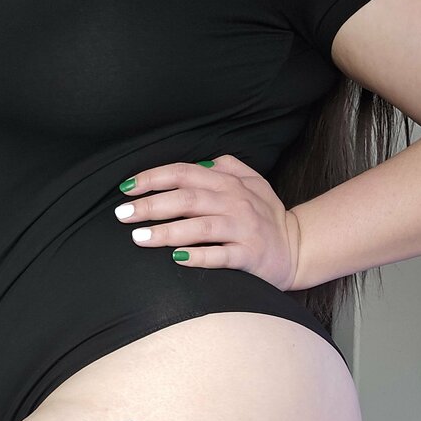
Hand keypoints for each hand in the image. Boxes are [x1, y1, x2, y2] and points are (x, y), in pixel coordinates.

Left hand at [114, 154, 300, 290]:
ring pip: (199, 228)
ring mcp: (243, 229)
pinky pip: (220, 256)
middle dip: (150, 206)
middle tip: (122, 215)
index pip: (184, 174)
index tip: (126, 189)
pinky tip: (176, 259)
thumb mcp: (252, 182)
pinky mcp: (250, 256)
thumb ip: (226, 166)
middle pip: (186, 199)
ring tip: (138, 238)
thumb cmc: (266, 215)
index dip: (152, 179)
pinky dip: (198, 257)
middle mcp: (235, 202)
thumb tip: (199, 161)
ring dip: (166, 232)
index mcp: (229, 182)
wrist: (298, 247)